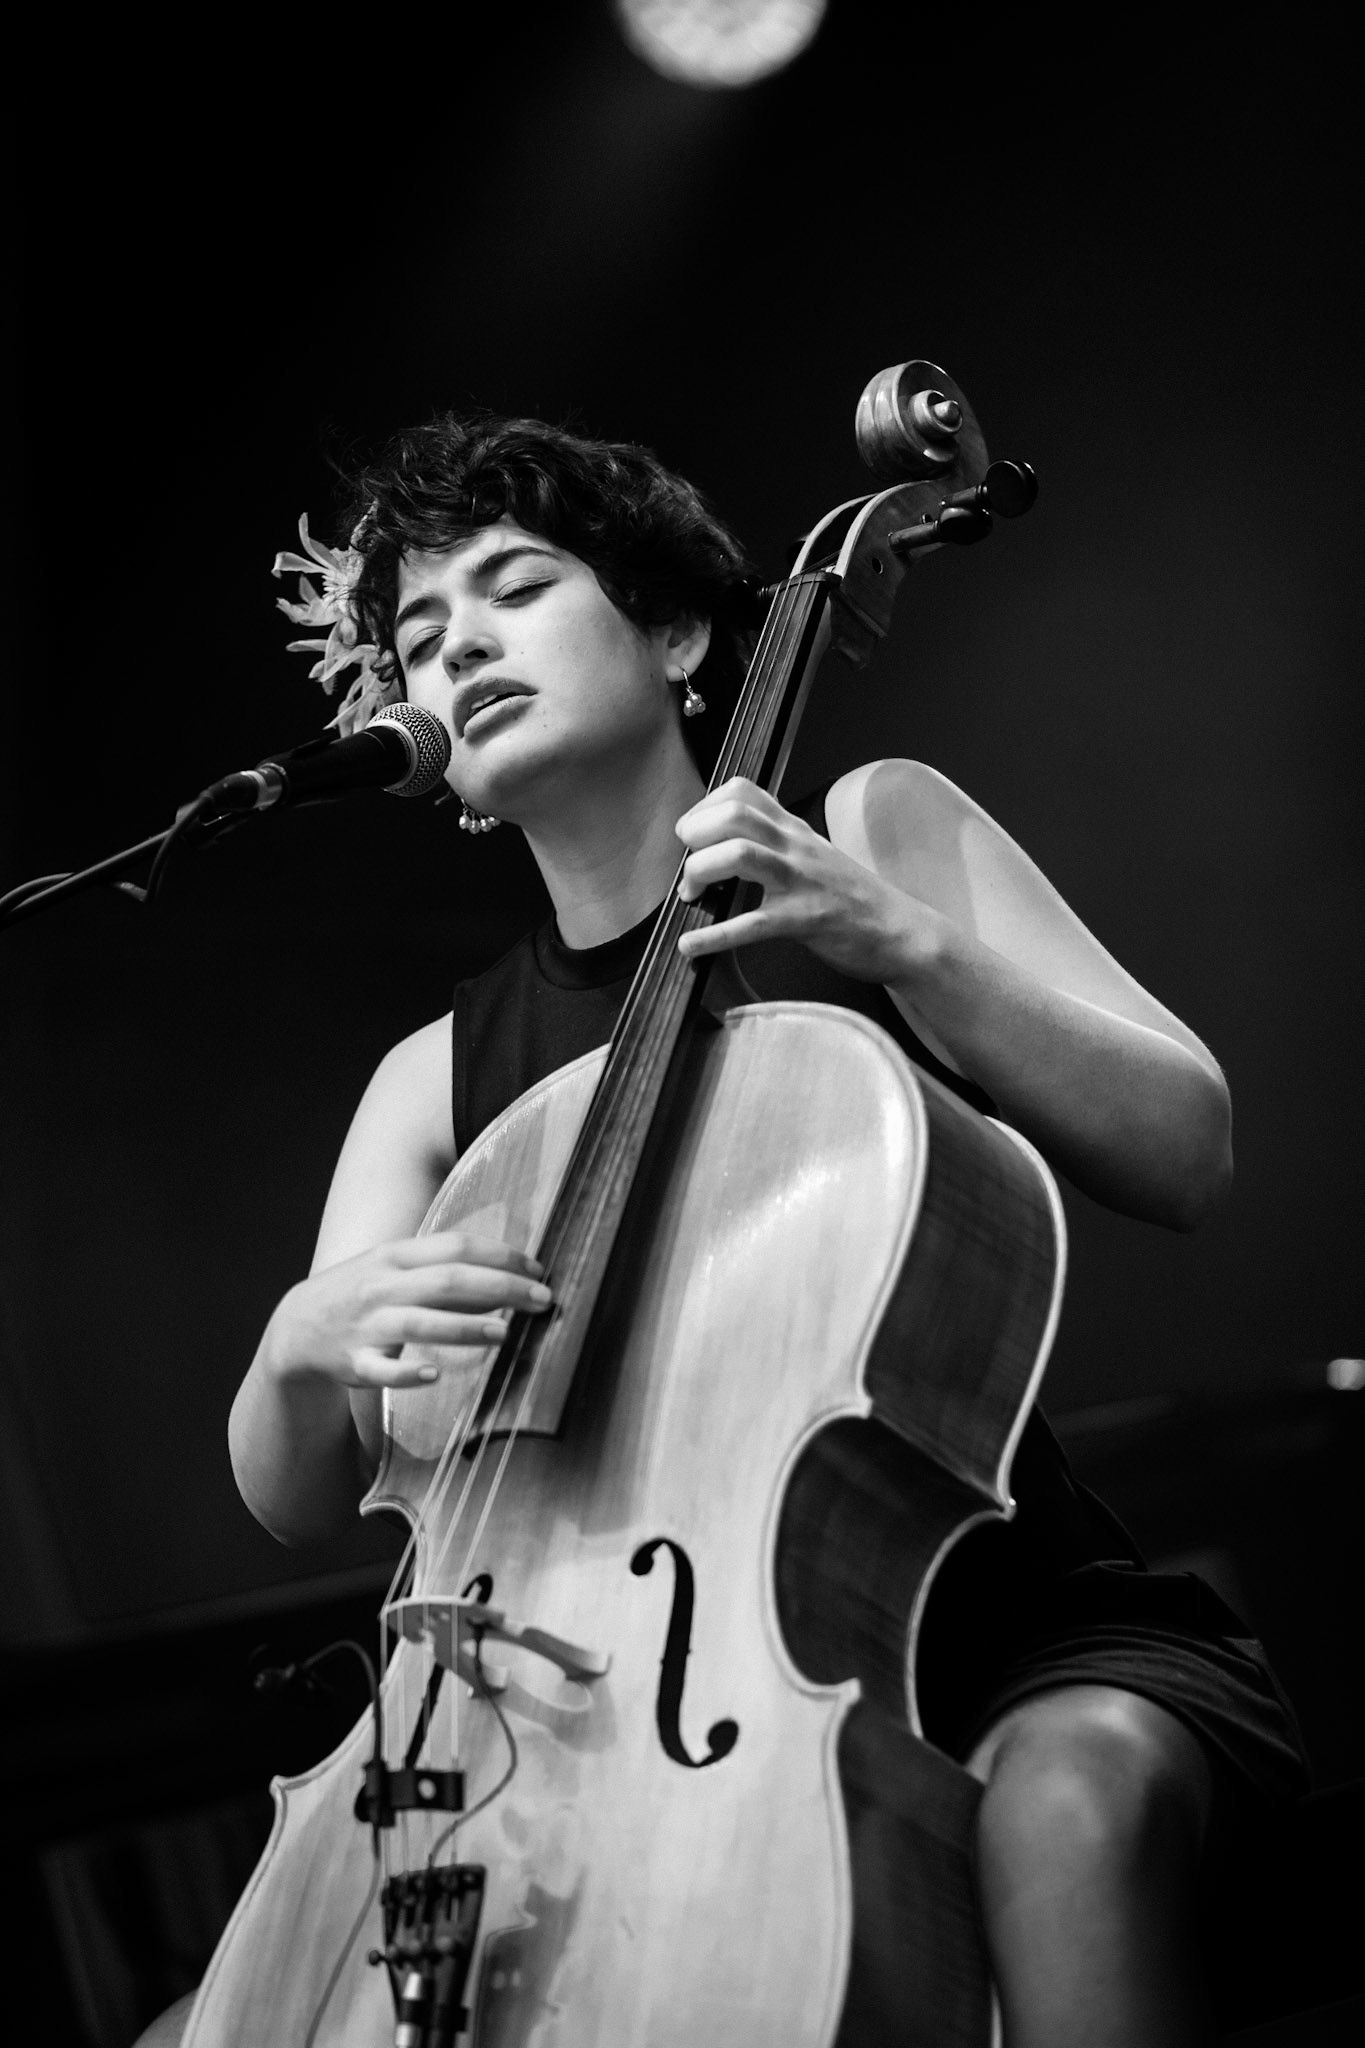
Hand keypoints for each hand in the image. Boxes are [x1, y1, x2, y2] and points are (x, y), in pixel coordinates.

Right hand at [265, 1229, 551, 1390]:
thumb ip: (441, 1264)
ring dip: (464, 1327)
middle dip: (499, 1287)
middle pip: (446, 1280)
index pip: (455, 1246)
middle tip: (542, 1299)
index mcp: (395, 1255)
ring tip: (504, 1333)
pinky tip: (434, 1374)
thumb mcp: (393, 1265)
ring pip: (418, 1322)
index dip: (501, 1255)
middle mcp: (382, 1286)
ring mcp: (366, 1325)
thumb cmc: (362, 1294)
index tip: (538, 1268)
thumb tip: (506, 1270)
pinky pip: (380, 1369)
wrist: (296, 1328)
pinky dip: (406, 1372)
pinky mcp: (354, 1363)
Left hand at [674, 779, 927, 982]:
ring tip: (691, 896)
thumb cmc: (854, 899)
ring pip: (738, 856)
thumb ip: (776, 846)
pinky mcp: (805, 920)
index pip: (742, 790)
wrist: (903, 932)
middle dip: (696, 836)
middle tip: (689, 866)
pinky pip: (751, 925)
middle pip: (733, 815)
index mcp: (795, 830)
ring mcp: (801, 882)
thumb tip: (725, 850)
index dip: (705, 807)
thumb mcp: (815, 857)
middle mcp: (795, 847)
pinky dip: (713, 936)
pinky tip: (690, 947)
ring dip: (700, 872)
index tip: (694, 836)